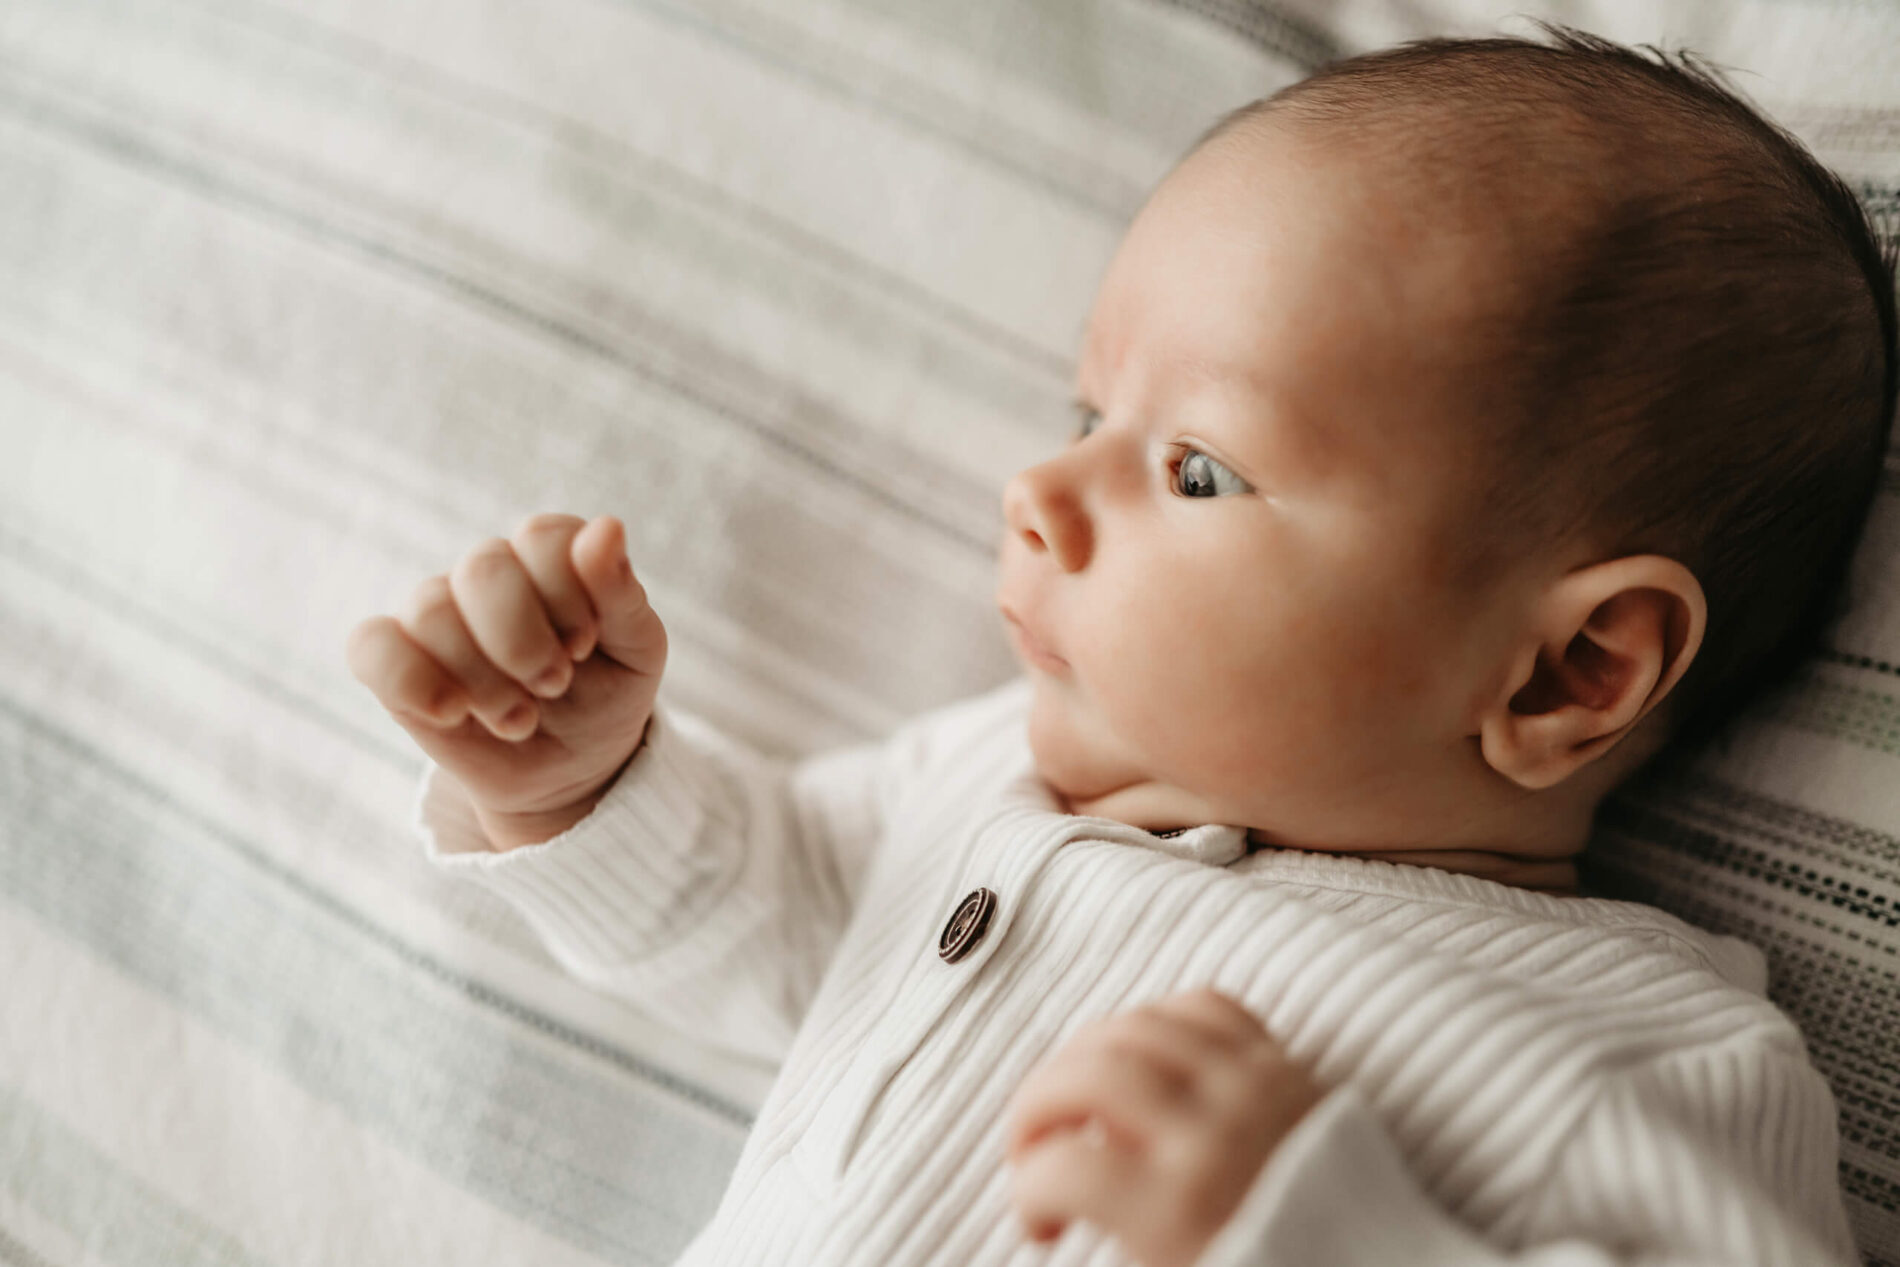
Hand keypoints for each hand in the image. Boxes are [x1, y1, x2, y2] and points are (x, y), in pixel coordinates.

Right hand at [346, 513, 667, 848]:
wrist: (571, 769)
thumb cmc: (607, 696)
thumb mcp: (635, 651)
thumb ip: (621, 592)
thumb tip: (607, 527)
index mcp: (550, 557)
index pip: (542, 538)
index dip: (567, 596)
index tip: (585, 647)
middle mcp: (488, 574)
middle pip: (484, 568)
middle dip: (524, 642)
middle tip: (554, 686)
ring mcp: (437, 614)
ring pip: (431, 609)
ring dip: (483, 679)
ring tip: (520, 719)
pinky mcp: (396, 663)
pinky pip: (370, 645)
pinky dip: (409, 679)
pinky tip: (453, 713)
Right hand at [1004, 988, 1326, 1266]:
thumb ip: (1117, 1228)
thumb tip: (1051, 1197)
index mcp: (1177, 1208)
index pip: (1059, 1168)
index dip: (1026, 1194)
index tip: (1040, 1219)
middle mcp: (1212, 1134)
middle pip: (1086, 1075)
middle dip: (1034, 1106)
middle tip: (1032, 1143)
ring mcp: (1252, 1088)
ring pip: (1135, 1025)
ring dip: (1085, 1055)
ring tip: (1077, 1097)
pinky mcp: (1284, 1064)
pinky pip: (1204, 1006)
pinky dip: (1160, 1020)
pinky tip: (1144, 1055)